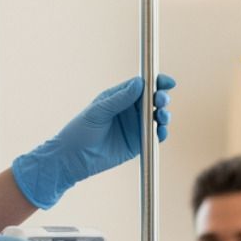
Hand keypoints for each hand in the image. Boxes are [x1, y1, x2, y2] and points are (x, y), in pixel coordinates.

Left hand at [11, 74, 175, 209]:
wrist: (73, 159)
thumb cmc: (80, 131)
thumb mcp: (98, 111)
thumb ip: (119, 99)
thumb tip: (140, 84)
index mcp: (119, 97)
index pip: (142, 86)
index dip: (157, 82)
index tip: (166, 82)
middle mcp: (130, 110)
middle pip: (153, 100)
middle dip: (162, 98)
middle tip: (161, 100)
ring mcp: (135, 126)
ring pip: (157, 117)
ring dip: (164, 115)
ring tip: (162, 117)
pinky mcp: (138, 143)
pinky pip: (155, 136)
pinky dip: (162, 133)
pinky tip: (161, 132)